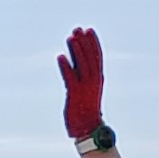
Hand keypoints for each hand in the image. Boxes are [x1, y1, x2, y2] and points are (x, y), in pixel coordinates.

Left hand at [59, 28, 108, 144]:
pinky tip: (60, 56)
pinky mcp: (75, 94)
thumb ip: (82, 75)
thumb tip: (75, 62)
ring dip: (76, 50)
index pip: (97, 56)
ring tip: (70, 37)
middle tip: (78, 29)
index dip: (93, 42)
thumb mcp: (86, 89)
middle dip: (84, 42)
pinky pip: (70, 77)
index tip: (89, 30)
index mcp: (98, 79)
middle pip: (89, 57)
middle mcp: (93, 81)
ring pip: (82, 65)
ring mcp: (85, 87)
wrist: (87, 128)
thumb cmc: (85, 109)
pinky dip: (66, 66)